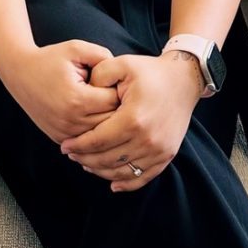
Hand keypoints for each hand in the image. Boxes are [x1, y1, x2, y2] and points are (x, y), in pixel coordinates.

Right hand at [0, 41, 121, 144]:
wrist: (20, 73)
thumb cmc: (50, 59)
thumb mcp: (77, 49)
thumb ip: (103, 56)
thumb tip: (122, 74)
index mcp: (77, 99)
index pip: (114, 101)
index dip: (120, 90)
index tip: (118, 81)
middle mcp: (70, 121)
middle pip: (110, 122)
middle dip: (118, 109)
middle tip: (118, 94)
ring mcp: (64, 133)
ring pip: (100, 136)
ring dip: (108, 122)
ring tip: (107, 104)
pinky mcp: (59, 139)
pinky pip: (86, 142)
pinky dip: (94, 132)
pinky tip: (95, 115)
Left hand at [59, 52, 203, 190]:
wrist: (183, 80)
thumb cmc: (150, 71)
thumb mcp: (123, 63)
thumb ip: (99, 74)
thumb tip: (84, 90)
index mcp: (133, 118)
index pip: (98, 140)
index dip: (78, 145)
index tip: (64, 145)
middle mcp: (147, 139)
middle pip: (108, 160)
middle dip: (85, 159)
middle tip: (71, 154)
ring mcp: (159, 150)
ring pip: (123, 172)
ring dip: (101, 171)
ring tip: (86, 163)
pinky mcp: (167, 155)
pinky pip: (143, 177)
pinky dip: (126, 183)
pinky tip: (112, 183)